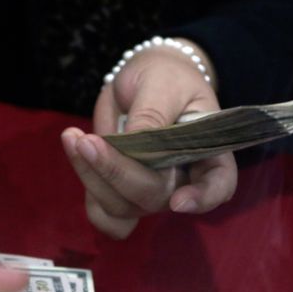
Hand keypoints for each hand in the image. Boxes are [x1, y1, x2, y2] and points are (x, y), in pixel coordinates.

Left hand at [61, 39, 236, 238]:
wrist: (145, 80)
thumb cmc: (166, 77)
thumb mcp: (162, 84)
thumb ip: (152, 114)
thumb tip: (135, 142)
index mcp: (209, 153)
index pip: (219, 186)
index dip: (202, 199)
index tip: (179, 202)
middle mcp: (182, 181)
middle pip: (154, 196)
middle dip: (117, 172)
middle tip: (86, 140)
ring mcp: (151, 192)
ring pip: (122, 207)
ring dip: (92, 176)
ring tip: (73, 137)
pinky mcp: (121, 194)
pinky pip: (104, 213)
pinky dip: (88, 192)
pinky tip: (77, 154)